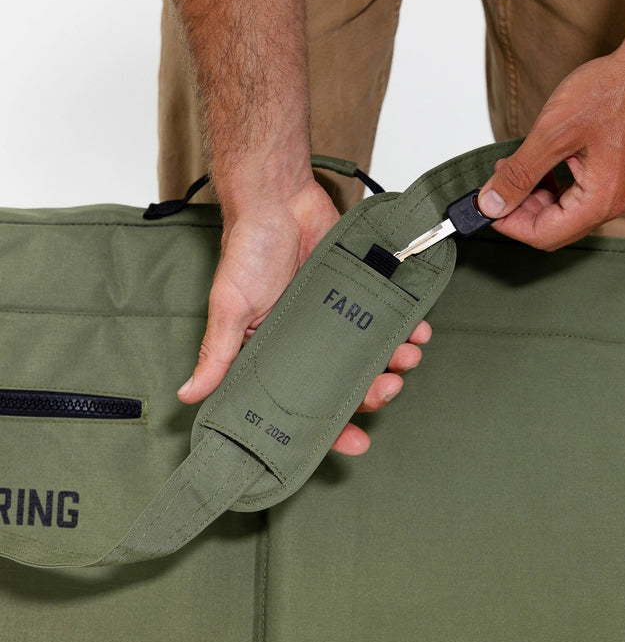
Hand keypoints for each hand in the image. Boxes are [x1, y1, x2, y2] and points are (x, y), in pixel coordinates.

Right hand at [177, 173, 430, 455]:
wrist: (278, 197)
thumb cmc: (249, 248)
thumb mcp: (230, 306)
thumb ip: (217, 352)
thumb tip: (189, 395)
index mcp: (277, 354)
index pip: (305, 404)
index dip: (329, 429)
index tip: (356, 444)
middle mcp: (311, 342)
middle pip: (348, 383)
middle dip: (371, 394)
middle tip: (387, 390)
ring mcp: (340, 317)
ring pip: (374, 353)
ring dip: (395, 361)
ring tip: (407, 357)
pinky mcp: (361, 290)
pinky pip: (391, 315)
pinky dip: (409, 325)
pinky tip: (419, 329)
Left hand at [477, 47, 624, 249]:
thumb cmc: (613, 90)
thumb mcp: (552, 134)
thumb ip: (519, 174)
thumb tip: (491, 204)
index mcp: (602, 200)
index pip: (543, 234)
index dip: (508, 223)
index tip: (485, 206)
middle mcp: (615, 203)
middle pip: (554, 228)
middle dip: (519, 209)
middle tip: (497, 183)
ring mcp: (620, 190)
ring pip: (564, 212)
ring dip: (533, 197)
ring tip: (513, 168)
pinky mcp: (618, 176)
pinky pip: (578, 196)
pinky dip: (552, 186)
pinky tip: (539, 165)